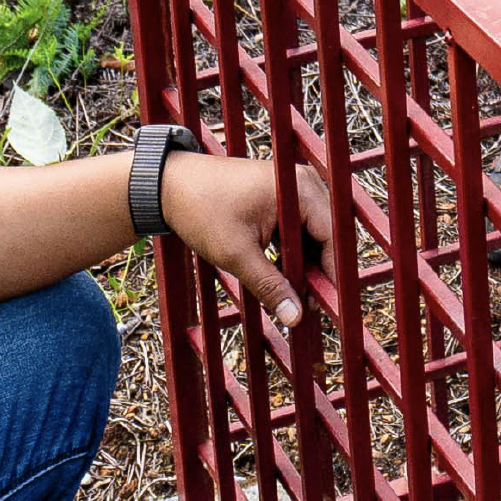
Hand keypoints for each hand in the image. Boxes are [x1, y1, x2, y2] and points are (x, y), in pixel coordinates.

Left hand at [161, 147, 331, 325]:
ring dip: (304, 265)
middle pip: (325, 237)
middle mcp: (303, 184)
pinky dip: (291, 253)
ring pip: (312, 236)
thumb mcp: (236, 254)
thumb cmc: (201, 210)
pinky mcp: (280, 197)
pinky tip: (280, 277)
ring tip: (290, 296)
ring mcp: (292, 189)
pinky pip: (297, 229)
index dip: (331, 275)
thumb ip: (270, 286)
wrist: (168, 184)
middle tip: (304, 307)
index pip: (332, 238)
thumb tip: (295, 316)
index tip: (327, 307)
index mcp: (299, 190)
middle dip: (317, 272)